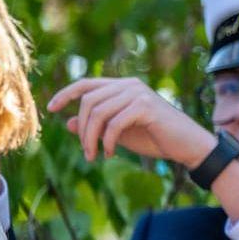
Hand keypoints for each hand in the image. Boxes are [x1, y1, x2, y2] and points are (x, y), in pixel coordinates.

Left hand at [48, 77, 214, 165]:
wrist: (187, 146)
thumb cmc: (156, 138)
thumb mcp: (120, 133)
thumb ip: (98, 126)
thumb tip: (69, 123)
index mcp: (123, 87)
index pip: (87, 84)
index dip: (66, 93)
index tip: (51, 108)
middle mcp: (130, 85)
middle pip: (89, 101)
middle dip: (82, 129)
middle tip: (86, 152)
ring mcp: (138, 93)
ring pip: (98, 113)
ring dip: (91, 138)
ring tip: (94, 155)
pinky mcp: (146, 106)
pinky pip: (114, 123)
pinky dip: (107, 140)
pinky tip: (109, 153)